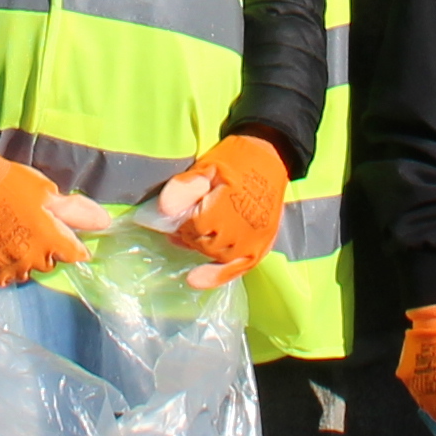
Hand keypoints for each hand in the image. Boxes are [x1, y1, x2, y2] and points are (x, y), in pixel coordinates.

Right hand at [0, 144, 102, 286]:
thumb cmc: (10, 182)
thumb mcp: (47, 191)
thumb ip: (75, 211)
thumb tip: (104, 223)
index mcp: (51, 240)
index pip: (74, 255)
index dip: (70, 245)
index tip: (61, 235)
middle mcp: (31, 259)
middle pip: (47, 264)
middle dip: (44, 251)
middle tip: (30, 229)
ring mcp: (6, 267)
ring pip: (23, 273)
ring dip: (22, 261)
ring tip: (11, 239)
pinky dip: (1, 270)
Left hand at [146, 132, 289, 287]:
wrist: (271, 156)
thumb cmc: (236, 160)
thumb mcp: (207, 165)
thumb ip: (186, 186)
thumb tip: (164, 208)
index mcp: (226, 207)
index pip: (190, 227)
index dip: (181, 220)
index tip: (177, 211)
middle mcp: (241, 230)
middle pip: (201, 243)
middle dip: (189, 233)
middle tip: (184, 220)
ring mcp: (252, 241)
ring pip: (215, 255)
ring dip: (201, 247)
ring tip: (193, 233)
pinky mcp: (261, 247)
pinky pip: (236, 269)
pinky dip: (215, 276)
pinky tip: (194, 279)